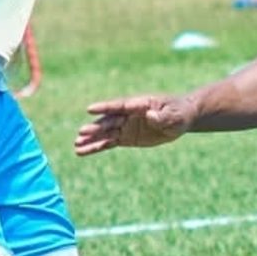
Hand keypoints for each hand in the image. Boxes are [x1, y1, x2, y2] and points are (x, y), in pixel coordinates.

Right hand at [75, 95, 194, 155]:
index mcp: (139, 104)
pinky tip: (82, 151)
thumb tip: (150, 114)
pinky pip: (109, 143)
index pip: (119, 106)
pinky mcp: (126, 137)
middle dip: (95, 128)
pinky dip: (96, 147)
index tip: (90, 109)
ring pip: (105, 133)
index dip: (105, 107)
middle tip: (80, 133)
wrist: (180, 119)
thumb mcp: (174, 115)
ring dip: (91, 139)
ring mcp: (126, 126)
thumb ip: (162, 116)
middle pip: (109, 121)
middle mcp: (128, 115)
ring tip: (76, 145)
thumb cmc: (178, 114)